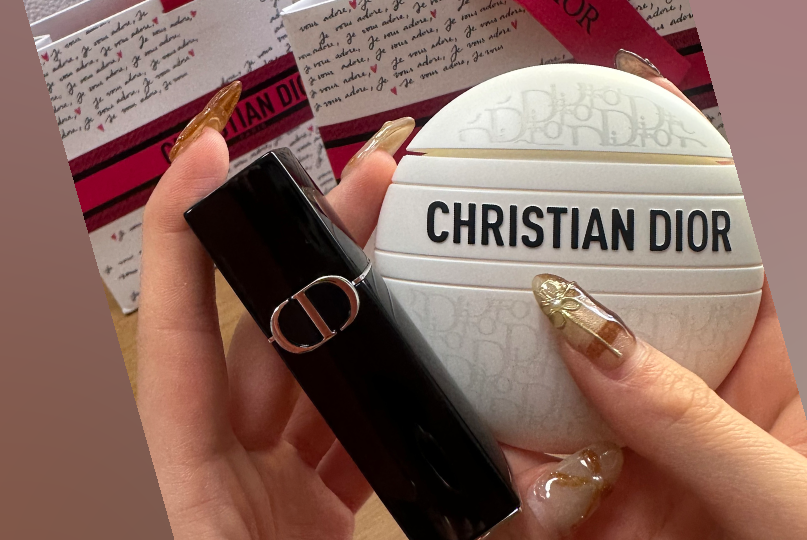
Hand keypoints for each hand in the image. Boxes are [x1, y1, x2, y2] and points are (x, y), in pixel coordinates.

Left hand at [137, 82, 412, 538]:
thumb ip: (390, 536)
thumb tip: (506, 516)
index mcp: (191, 498)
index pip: (178, 343)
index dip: (183, 242)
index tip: (210, 161)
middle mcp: (217, 479)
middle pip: (263, 337)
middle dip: (317, 253)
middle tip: (370, 183)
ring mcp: (260, 490)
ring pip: (305, 376)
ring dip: (355, 313)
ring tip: (405, 247)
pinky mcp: (297, 509)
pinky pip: (335, 428)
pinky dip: (373, 388)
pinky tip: (418, 356)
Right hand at [487, 52, 806, 539]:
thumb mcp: (791, 499)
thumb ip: (693, 421)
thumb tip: (593, 333)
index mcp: (781, 367)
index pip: (723, 247)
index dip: (673, 182)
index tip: (619, 129)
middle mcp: (706, 397)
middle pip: (626, 303)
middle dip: (568, 263)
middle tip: (507, 214)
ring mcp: (649, 453)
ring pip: (567, 380)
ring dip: (517, 355)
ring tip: (465, 303)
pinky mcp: (609, 512)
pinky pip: (542, 465)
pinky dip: (506, 451)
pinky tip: (477, 426)